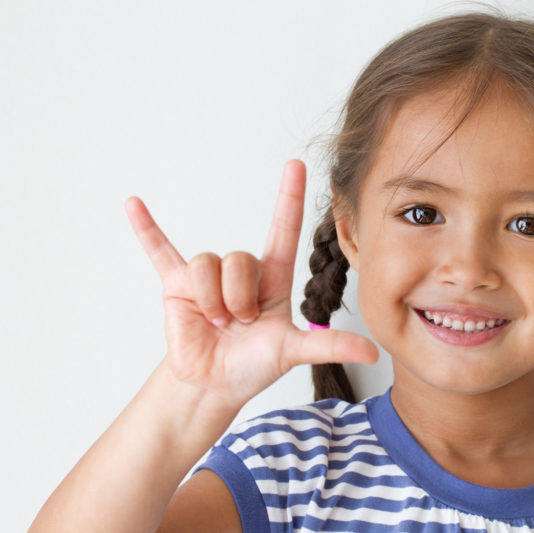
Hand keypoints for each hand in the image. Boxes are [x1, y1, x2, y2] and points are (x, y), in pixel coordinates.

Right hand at [125, 159, 377, 407]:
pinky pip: (161, 251)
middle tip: (239, 324)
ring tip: (216, 323)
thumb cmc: (254, 364)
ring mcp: (208, 276)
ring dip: (211, 300)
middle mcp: (242, 271)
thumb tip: (373, 353)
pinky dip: (147, 230)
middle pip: (240, 259)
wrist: (213, 383)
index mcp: (274, 278)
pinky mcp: (177, 285)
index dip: (290, 197)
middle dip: (238, 298)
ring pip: (208, 264)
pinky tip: (133, 205)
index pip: (284, 229)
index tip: (296, 164)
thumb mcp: (293, 352)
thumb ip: (329, 346)